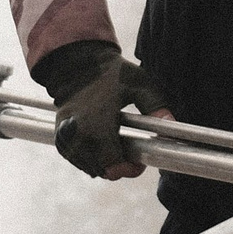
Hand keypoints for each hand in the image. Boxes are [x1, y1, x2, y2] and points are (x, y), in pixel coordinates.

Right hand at [36, 42, 169, 179]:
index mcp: (98, 124)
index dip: (129, 169)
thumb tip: (173, 126)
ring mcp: (66, 137)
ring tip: (114, 144)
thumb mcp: (140, 85)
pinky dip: (89, 156)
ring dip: (103, 162)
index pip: (113, 166)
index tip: (138, 161)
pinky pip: (76, 159)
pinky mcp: (59, 137)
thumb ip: (156, 107)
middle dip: (118, 166)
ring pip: (89, 167)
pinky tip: (99, 143)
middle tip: (129, 151)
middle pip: (102, 170)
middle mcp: (78, 135)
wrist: (77, 62)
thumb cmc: (110, 73)